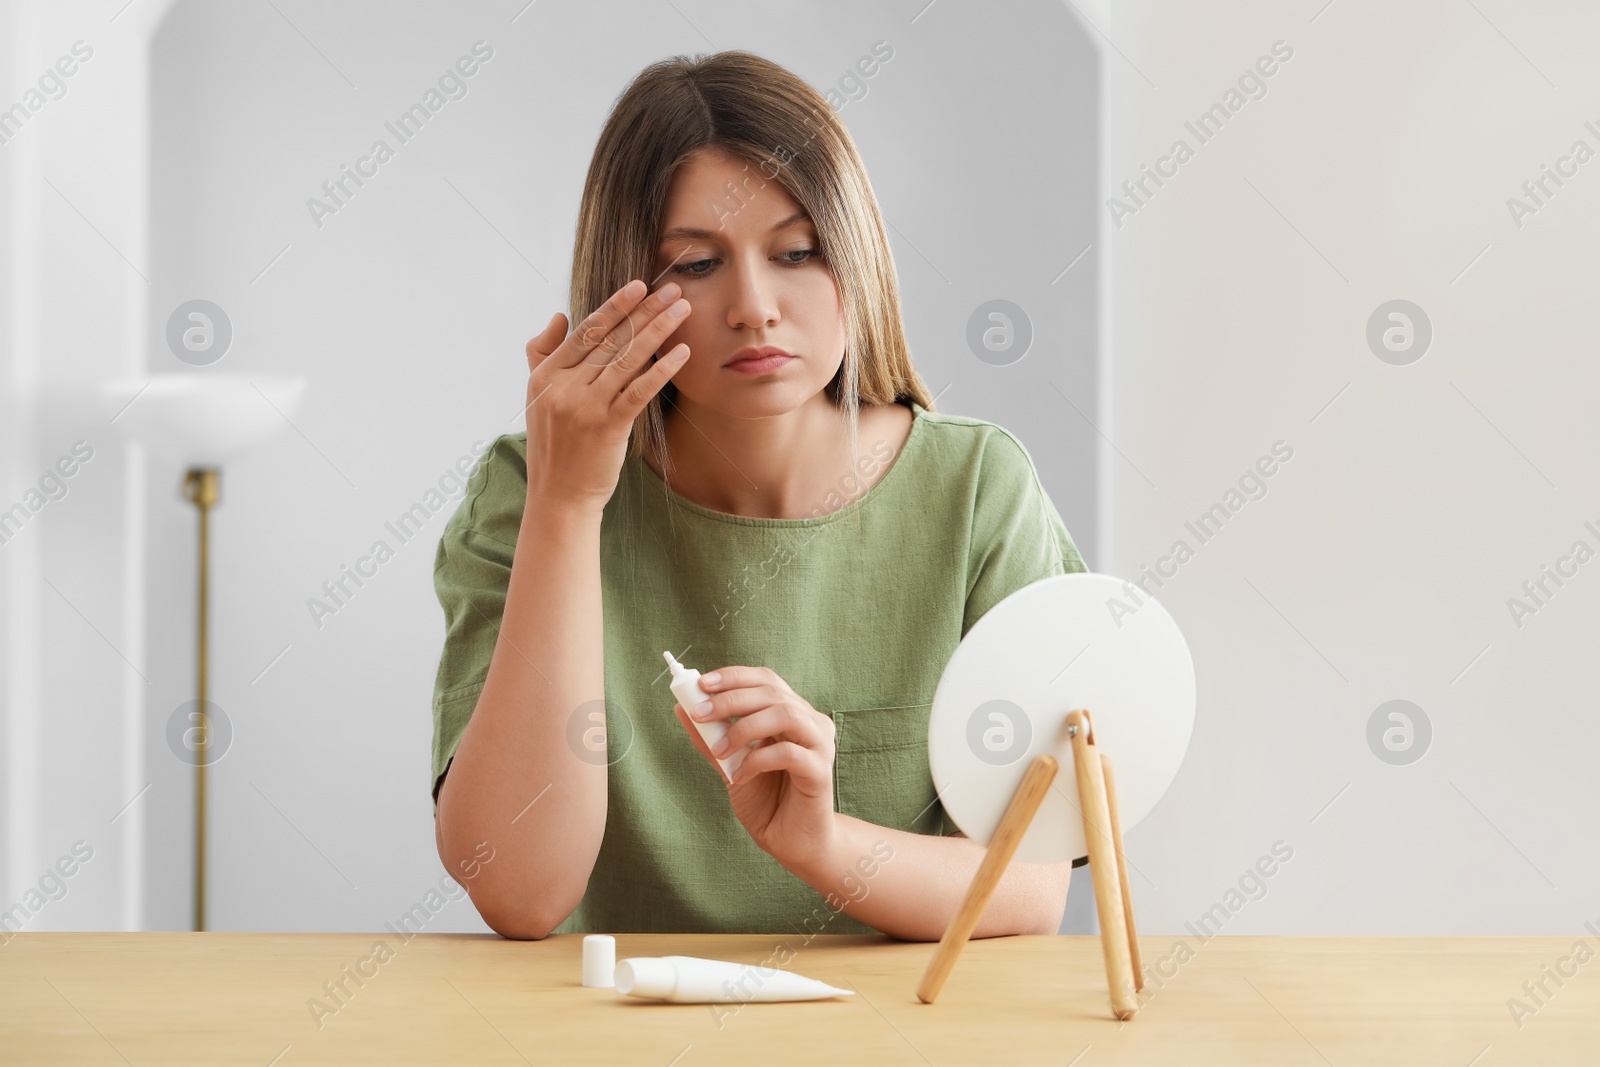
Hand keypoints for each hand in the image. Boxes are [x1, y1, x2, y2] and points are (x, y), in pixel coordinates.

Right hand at [522, 278, 692, 510]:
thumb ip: (542, 354)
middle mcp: (563, 387)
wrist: (559, 497)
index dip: (614, 307)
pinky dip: (662, 368)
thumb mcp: (537, 398)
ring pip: (627, 359)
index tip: (639, 286)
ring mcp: (585, 406)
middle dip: (644, 311)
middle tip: (672, 289)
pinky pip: (639, 390)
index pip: (585, 332)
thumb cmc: (555, 447)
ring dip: (658, 330)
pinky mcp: (608, 427)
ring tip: (682, 309)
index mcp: (545, 376)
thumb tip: (560, 316)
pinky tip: (682, 351)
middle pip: (611, 340)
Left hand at [672, 666, 838, 872]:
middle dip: (730, 700)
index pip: (766, 680)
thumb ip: (711, 737)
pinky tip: (740, 776)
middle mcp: (811, 723)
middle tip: (699, 714)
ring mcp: (820, 745)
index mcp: (793, 713)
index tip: (702, 683)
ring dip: (743, 728)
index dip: (735, 677)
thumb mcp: (730, 764)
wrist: (790, 842)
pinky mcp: (821, 771)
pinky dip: (756, 760)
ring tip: (720, 750)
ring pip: (784, 714)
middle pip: (772, 693)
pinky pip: (788, 753)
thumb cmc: (766, 800)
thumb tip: (682, 707)